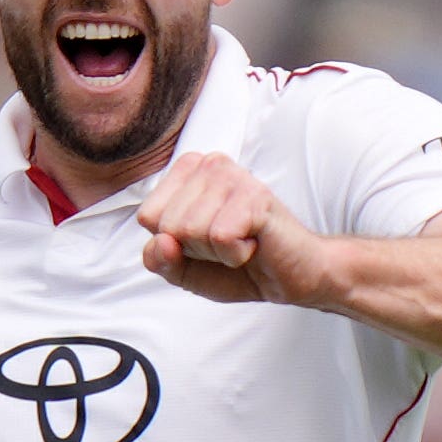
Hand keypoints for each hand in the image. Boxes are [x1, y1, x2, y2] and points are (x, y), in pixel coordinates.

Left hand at [136, 152, 337, 305]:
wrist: (293, 278)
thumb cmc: (239, 267)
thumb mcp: (184, 270)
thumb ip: (159, 259)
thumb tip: (161, 242)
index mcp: (188, 172)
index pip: (148, 217)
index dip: (173, 244)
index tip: (207, 240)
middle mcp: (210, 164)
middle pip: (168, 225)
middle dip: (196, 250)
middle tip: (229, 243)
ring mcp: (234, 176)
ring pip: (191, 231)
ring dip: (217, 253)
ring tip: (242, 242)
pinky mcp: (256, 196)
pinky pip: (220, 237)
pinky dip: (235, 255)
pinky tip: (254, 244)